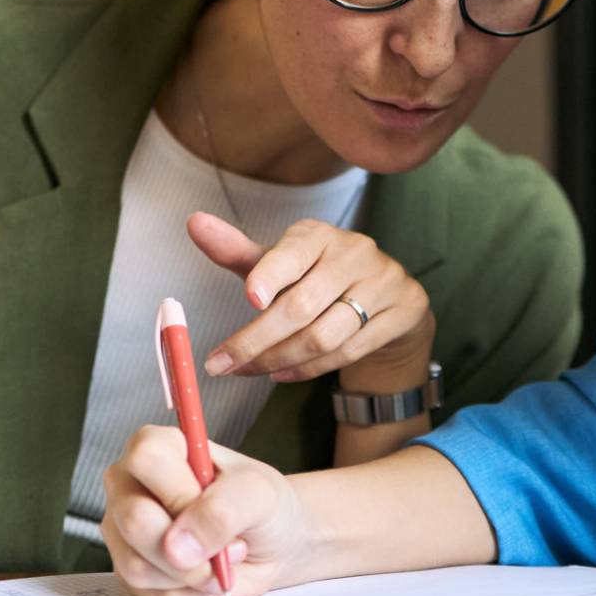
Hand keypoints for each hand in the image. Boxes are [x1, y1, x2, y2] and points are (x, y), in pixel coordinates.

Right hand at [101, 426, 308, 595]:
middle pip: (135, 520)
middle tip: (229, 547)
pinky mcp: (129, 571)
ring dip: (193, 575)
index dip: (179, 493)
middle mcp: (130, 485)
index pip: (145, 459)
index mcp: (158, 447)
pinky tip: (207, 577)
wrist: (270, 543)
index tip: (211, 507)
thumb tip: (177, 548)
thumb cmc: (261, 505)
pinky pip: (150, 595)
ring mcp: (124, 530)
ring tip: (222, 560)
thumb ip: (222, 511)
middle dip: (189, 549)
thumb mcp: (259, 495)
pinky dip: (189, 595)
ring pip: (137, 566)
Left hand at [187, 213, 433, 383]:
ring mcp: (383, 283)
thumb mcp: (279, 263)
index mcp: (319, 235)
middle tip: (219, 365)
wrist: (388, 297)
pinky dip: (309, 369)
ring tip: (247, 371)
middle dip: (255, 341)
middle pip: (301, 306)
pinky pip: (348, 351)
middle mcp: (354, 253)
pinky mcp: (402, 312)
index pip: (292, 254)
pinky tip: (281, 374)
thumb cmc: (318, 278)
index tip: (248, 298)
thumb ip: (237, 251)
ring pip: (324, 335)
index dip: (270, 275)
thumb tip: (194, 221)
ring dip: (279, 360)